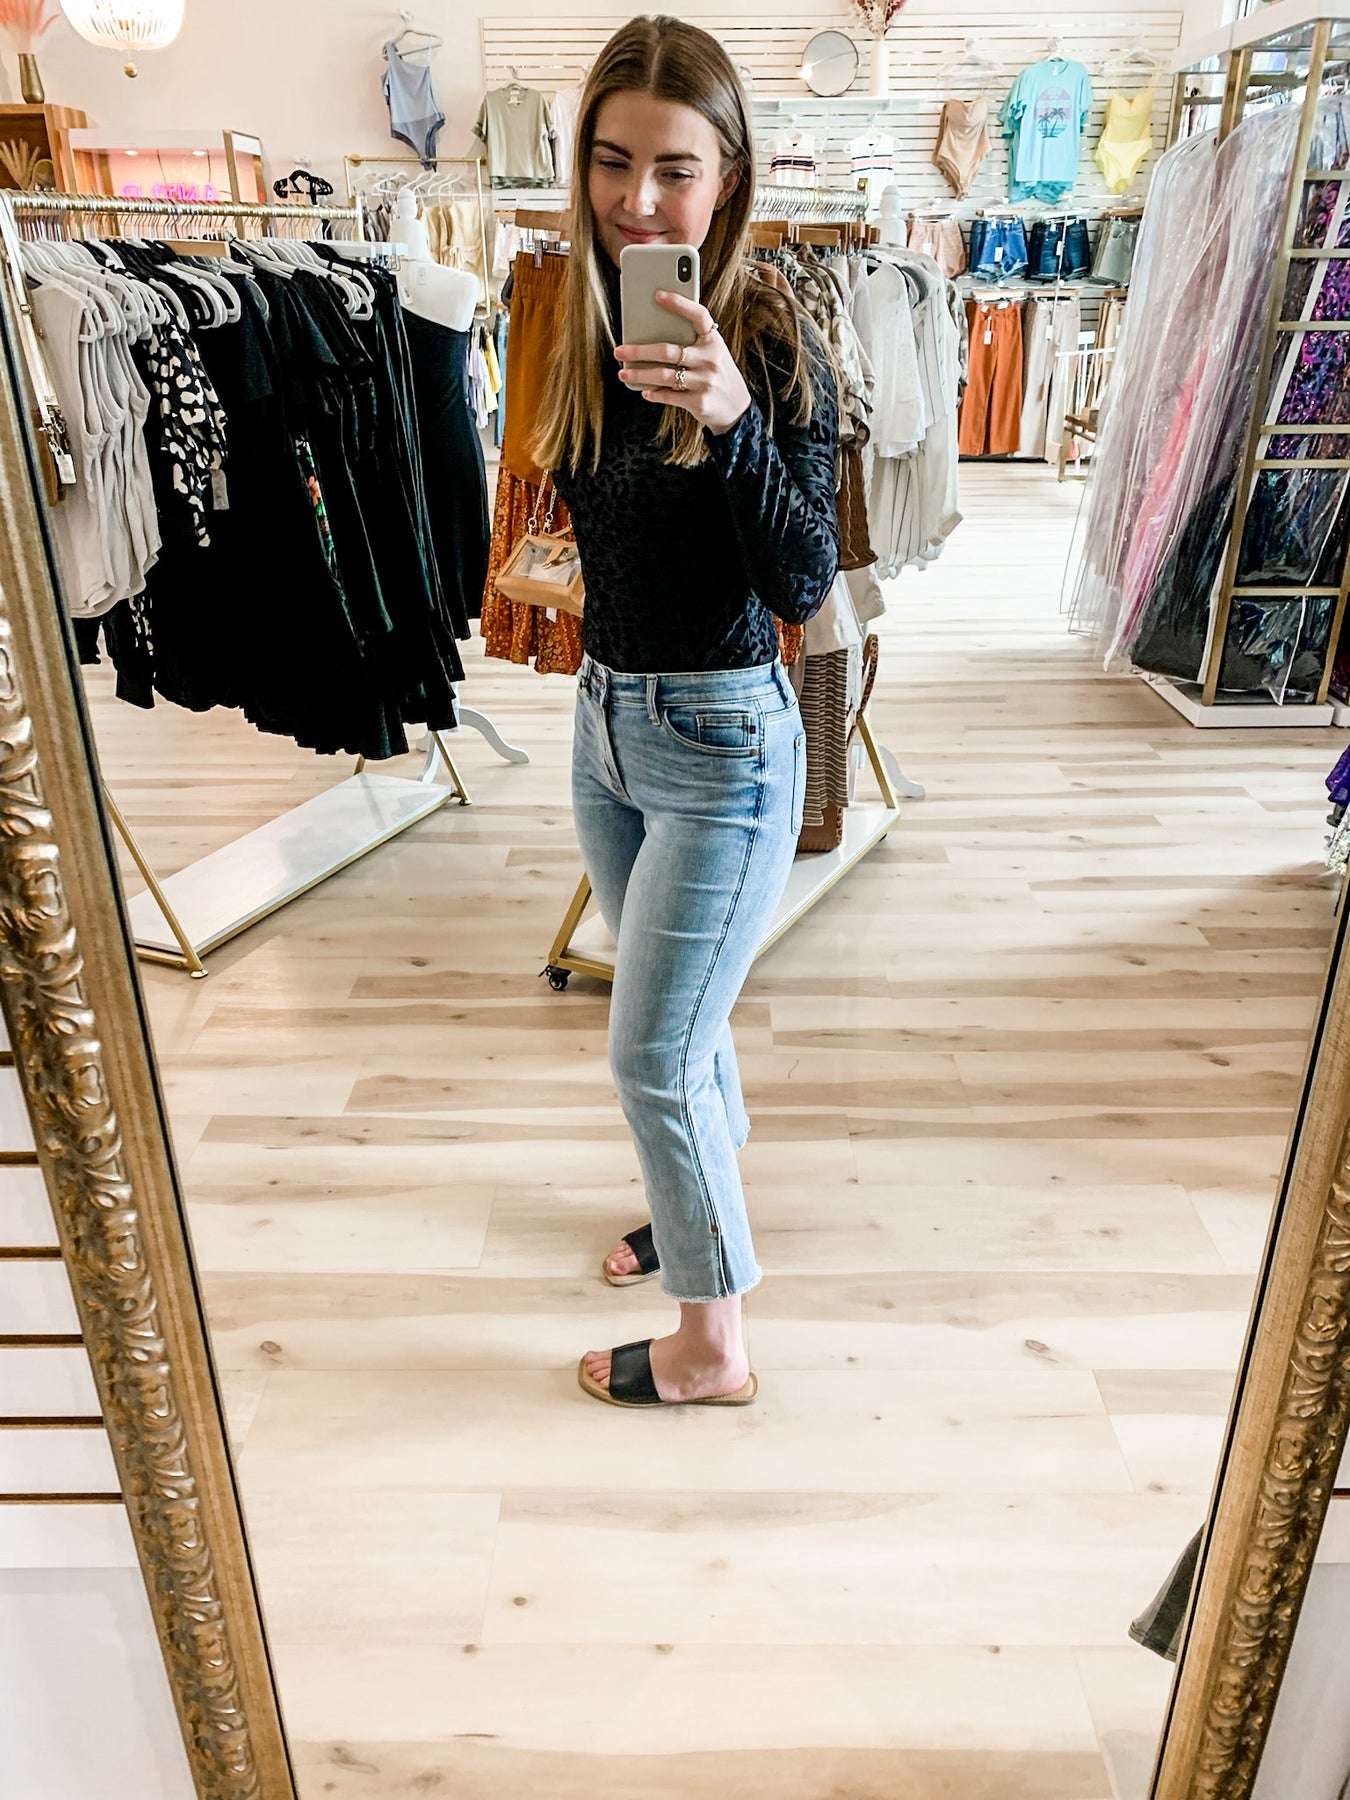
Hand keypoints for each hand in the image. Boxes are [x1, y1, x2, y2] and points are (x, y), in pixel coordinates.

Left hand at [614, 289, 751, 435]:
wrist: (737, 408)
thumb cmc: (716, 373)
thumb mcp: (712, 353)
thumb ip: (691, 342)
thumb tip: (652, 333)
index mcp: (713, 341)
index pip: (698, 315)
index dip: (679, 303)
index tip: (657, 294)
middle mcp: (711, 359)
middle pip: (668, 350)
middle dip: (639, 351)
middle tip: (619, 351)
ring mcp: (705, 381)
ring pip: (664, 375)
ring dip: (639, 375)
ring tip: (624, 373)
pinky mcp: (699, 402)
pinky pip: (669, 395)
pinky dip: (653, 393)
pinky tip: (644, 391)